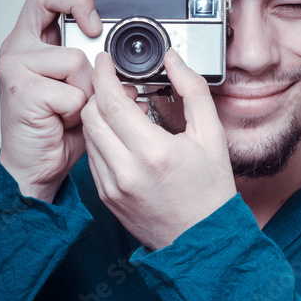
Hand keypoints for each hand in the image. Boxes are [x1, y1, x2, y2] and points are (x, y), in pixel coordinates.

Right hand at [0, 0, 106, 201]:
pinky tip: (62, 121)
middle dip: (79, 1)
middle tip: (95, 26)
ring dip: (86, 88)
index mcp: (33, 41)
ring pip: (74, 56)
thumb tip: (126, 58)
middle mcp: (18, 47)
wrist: (35, 168)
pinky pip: (72, 90)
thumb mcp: (84, 90)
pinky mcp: (21, 88)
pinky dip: (77, 110)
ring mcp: (15, 65)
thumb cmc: (56, 132)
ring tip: (72, 108)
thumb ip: (98, 68)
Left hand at [81, 49, 236, 249]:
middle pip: (91, 115)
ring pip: (89, 136)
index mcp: (154, 153)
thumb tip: (174, 60)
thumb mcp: (211, 136)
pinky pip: (93, 158)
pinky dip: (102, 140)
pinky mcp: (107, 197)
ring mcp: (113, 187)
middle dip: (98, 92)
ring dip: (99, 115)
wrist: (203, 241)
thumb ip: (193, 90)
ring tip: (124, 111)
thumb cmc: (210, 192)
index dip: (103, 74)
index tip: (105, 61)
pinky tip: (124, 138)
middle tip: (117, 84)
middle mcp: (127, 171)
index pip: (111, 101)